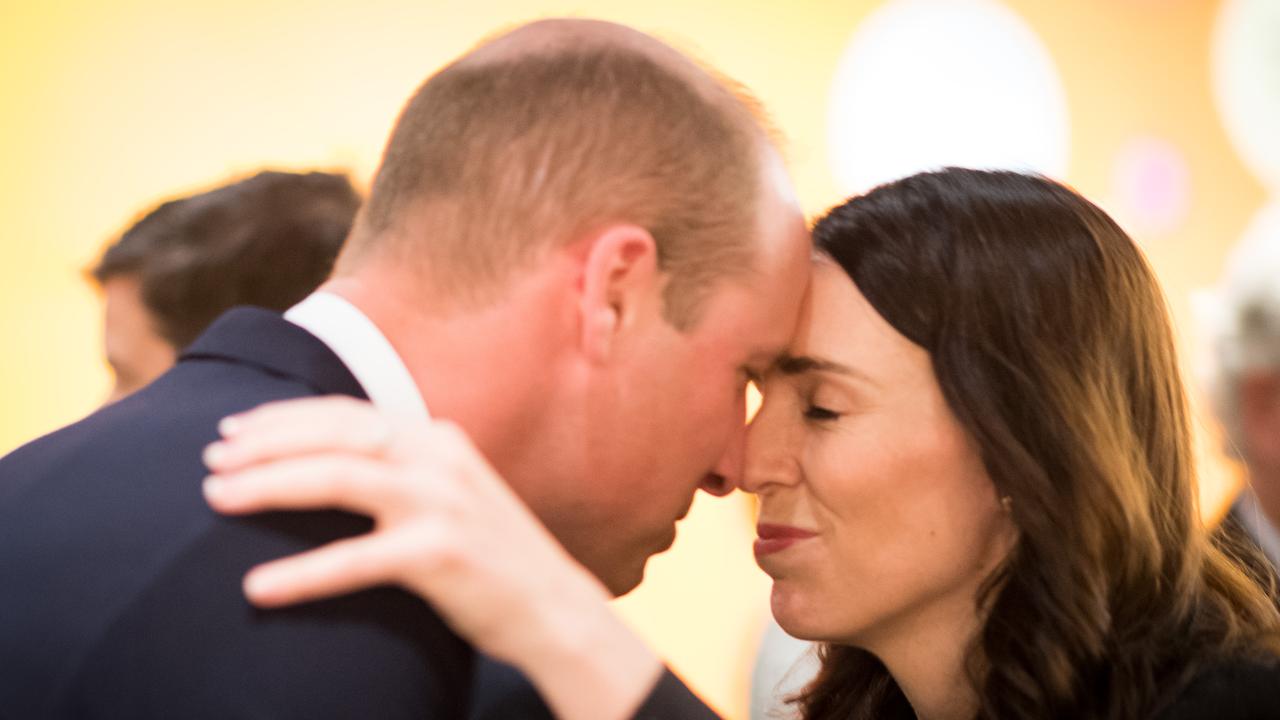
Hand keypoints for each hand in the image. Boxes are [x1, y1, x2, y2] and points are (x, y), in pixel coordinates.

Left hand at [202, 396, 660, 719]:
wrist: (553, 608)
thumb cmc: (489, 558)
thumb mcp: (449, 496)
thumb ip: (400, 472)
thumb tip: (326, 466)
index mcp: (437, 439)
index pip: (348, 414)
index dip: (285, 418)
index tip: (234, 430)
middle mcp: (439, 458)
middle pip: (335, 435)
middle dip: (265, 443)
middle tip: (211, 460)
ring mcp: (443, 503)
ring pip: (338, 479)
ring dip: (270, 485)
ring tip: (215, 499)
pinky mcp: (441, 554)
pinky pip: (356, 560)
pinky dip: (303, 574)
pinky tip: (259, 587)